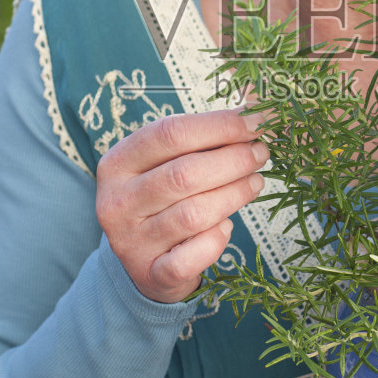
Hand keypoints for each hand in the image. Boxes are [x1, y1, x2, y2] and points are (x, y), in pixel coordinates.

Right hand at [96, 108, 267, 301]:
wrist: (143, 264)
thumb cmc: (162, 200)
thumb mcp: (166, 163)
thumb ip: (202, 135)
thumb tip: (256, 102)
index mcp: (117, 163)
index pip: (170, 133)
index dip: (219, 125)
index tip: (255, 121)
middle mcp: (117, 202)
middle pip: (184, 173)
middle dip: (233, 159)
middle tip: (261, 153)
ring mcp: (131, 242)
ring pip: (194, 214)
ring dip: (235, 194)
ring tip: (255, 182)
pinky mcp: (151, 274)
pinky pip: (193, 256)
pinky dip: (217, 240)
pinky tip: (226, 225)